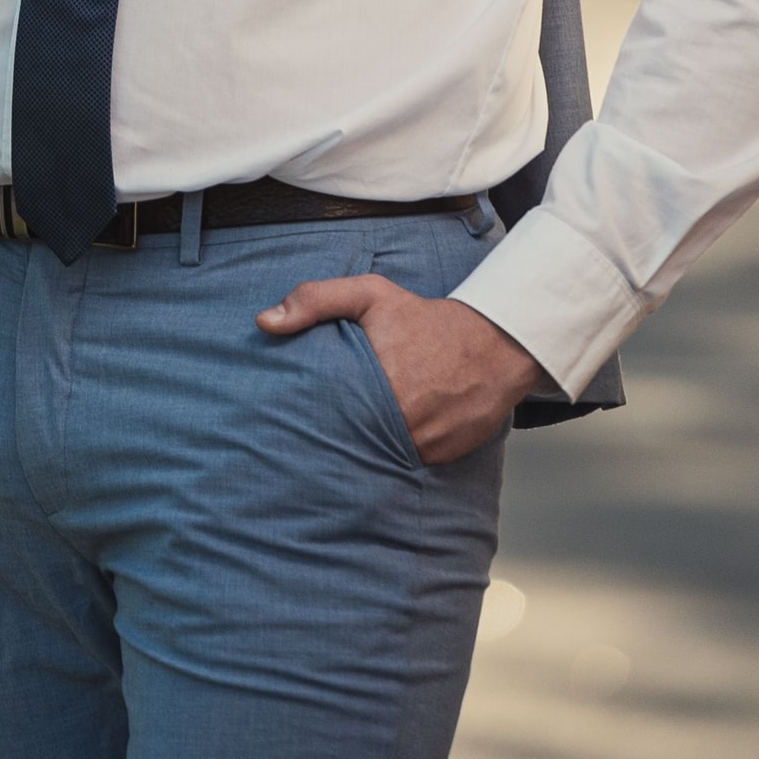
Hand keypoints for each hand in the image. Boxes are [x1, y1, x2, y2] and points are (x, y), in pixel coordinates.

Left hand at [256, 277, 543, 466]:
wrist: (495, 344)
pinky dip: (395, 455)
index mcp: (375, 386)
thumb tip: (264, 322)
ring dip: (363, 451)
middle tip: (312, 437)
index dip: (306, 421)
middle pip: (348, 442)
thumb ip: (316, 300)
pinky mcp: (441, 457)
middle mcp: (400, 423)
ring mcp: (423, 445)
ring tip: (345, 442)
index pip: (323, 417)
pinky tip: (383, 443)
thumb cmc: (426, 319)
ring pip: (378, 457)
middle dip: (332, 439)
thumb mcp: (370, 295)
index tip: (289, 421)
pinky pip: (407, 464)